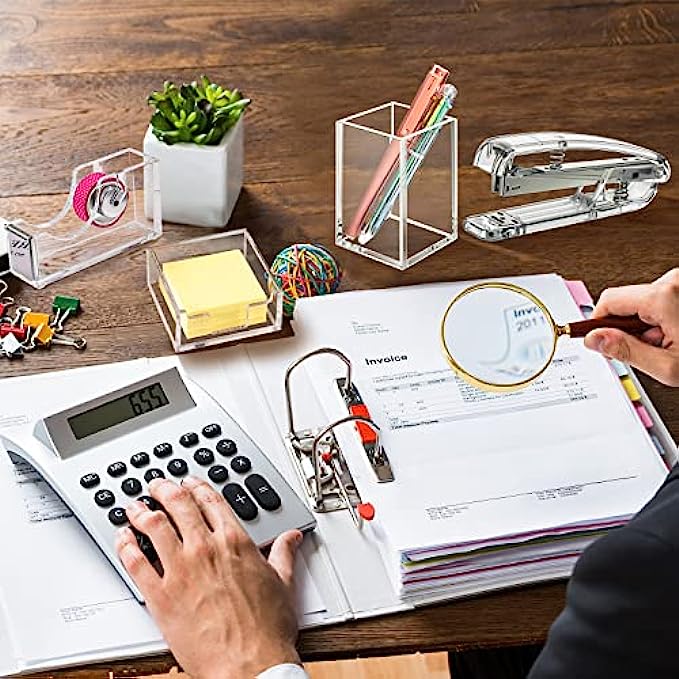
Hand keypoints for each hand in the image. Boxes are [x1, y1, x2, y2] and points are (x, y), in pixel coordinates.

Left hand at [115, 476, 302, 678]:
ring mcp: (181, 571)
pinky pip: (135, 563)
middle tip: (157, 486)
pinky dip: (124, 546)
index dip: (196, 487)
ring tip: (134, 507)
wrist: (250, 666)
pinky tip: (121, 539)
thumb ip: (284, 554)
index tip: (189, 483)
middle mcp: (206, 549)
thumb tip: (291, 538)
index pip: (210, 500)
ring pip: (153, 527)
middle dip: (164, 490)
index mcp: (235, 542)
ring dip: (141, 512)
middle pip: (178, 505)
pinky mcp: (161, 597)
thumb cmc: (266, 630)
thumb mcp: (283, 583)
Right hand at [584, 268, 678, 385]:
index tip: (594, 338)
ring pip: (643, 301)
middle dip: (628, 327)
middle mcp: (674, 281)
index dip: (597, 324)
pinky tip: (677, 334)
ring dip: (647, 325)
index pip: (608, 301)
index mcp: (664, 296)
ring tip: (669, 343)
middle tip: (646, 349)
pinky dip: (662, 319)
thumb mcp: (667, 366)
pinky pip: (660, 299)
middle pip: (626, 300)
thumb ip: (625, 351)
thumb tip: (595, 340)